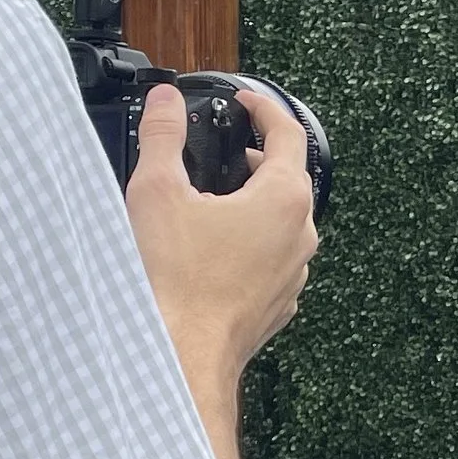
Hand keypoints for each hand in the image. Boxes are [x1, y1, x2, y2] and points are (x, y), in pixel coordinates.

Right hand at [126, 81, 316, 382]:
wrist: (179, 356)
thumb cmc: (175, 284)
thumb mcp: (158, 191)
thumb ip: (163, 135)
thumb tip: (165, 102)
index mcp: (283, 200)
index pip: (287, 132)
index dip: (263, 108)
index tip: (246, 102)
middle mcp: (299, 236)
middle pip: (289, 178)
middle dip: (257, 157)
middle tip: (226, 150)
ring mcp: (291, 274)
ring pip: (281, 223)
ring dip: (253, 203)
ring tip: (214, 200)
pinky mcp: (275, 304)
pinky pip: (270, 261)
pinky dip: (248, 244)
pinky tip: (213, 250)